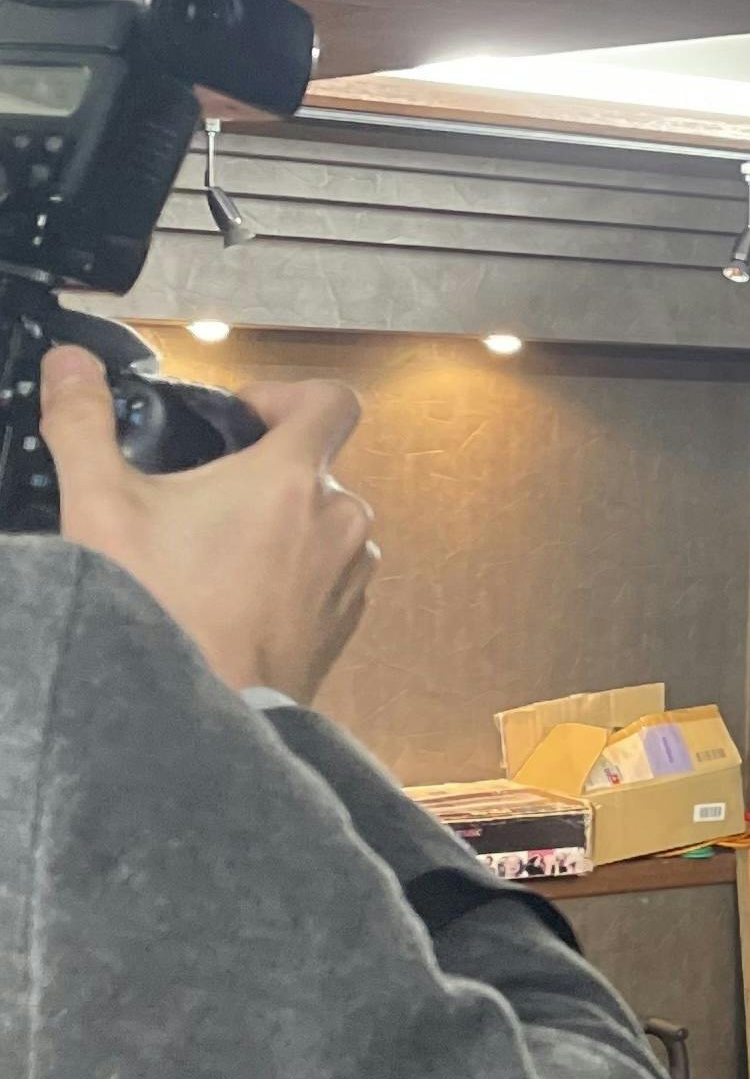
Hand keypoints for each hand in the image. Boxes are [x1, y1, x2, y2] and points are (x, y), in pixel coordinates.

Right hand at [41, 347, 376, 703]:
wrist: (201, 714)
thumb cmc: (160, 610)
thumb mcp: (101, 506)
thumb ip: (82, 423)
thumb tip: (68, 364)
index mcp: (294, 479)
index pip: (331, 400)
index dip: (285, 395)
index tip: (239, 418)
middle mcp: (341, 520)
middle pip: (316, 465)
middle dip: (262, 472)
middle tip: (198, 501)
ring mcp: (351, 573)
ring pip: (323, 522)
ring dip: (278, 525)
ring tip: (211, 554)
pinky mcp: (347, 620)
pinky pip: (327, 573)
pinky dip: (290, 572)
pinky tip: (234, 597)